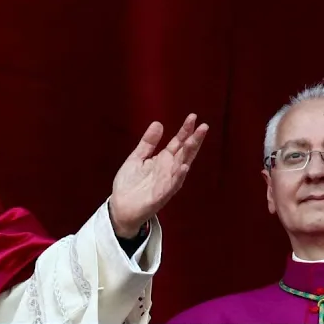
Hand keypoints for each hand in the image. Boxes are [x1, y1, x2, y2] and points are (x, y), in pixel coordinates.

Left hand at [108, 113, 208, 236]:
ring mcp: (167, 182)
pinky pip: (172, 185)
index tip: (193, 117)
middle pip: (184, 152)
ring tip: (195, 140)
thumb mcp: (137, 158)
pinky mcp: (161, 195)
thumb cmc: (130, 184)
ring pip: (182, 165)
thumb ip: (148, 143)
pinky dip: (178, 176)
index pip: (178, 142)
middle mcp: (169, 170)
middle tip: (203, 126)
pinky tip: (184, 167)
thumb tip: (158, 123)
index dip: (185, 130)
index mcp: (163, 160)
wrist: (120, 207)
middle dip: (194, 140)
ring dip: (189, 154)